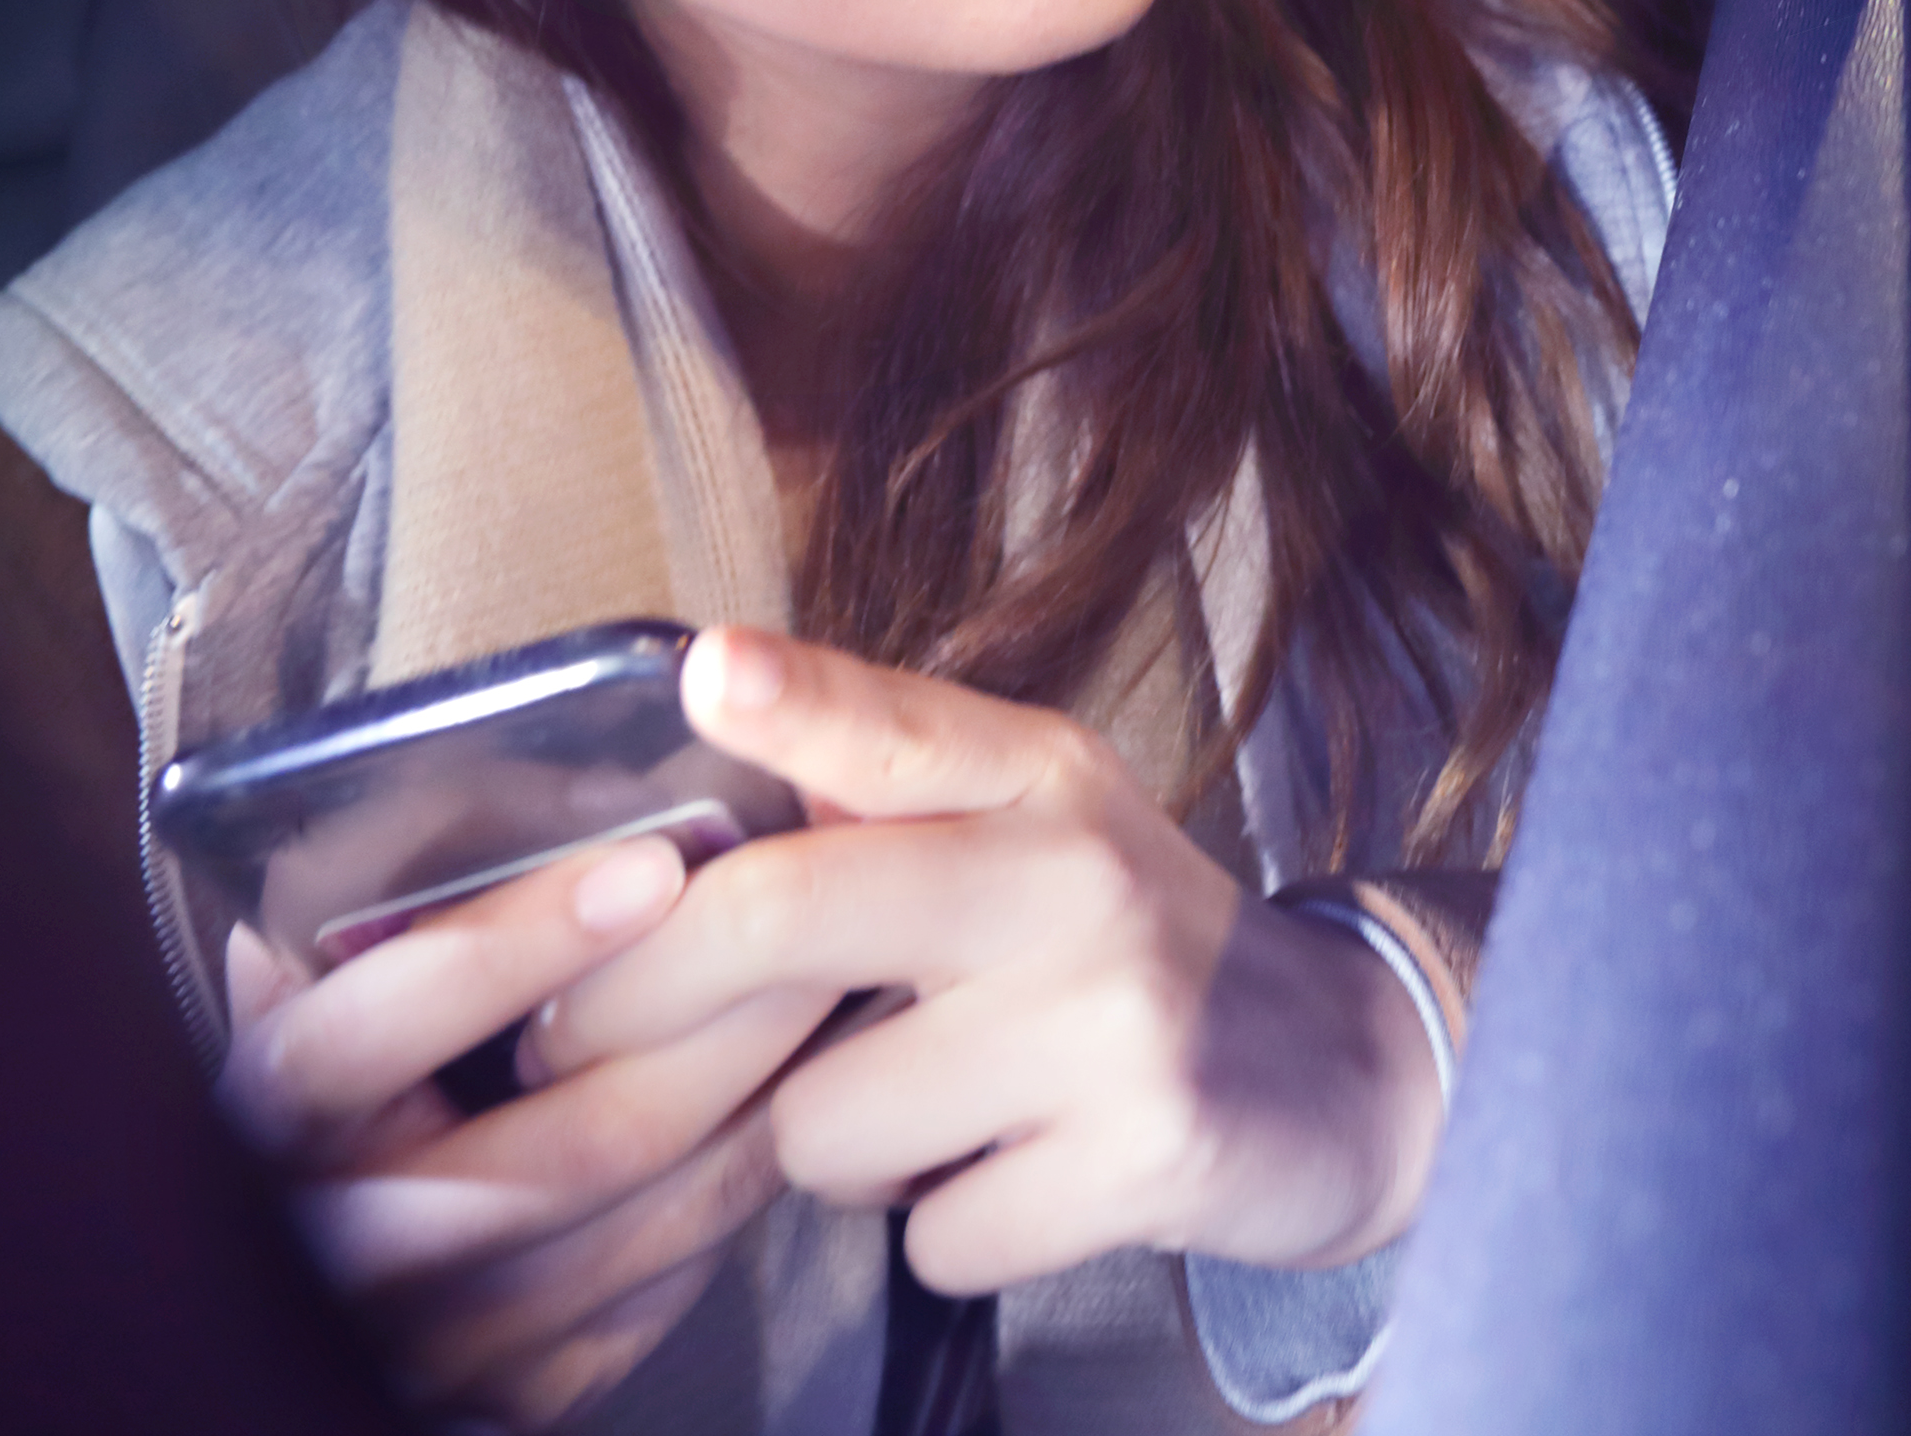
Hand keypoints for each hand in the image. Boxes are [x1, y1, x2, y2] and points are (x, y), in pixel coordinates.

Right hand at [215, 836, 837, 1426]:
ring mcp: (443, 1338)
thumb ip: (344, 939)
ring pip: (654, 1215)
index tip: (650, 866)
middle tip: (821, 913)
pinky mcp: (524, 1388)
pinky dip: (747, 1180)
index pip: (377, 1033)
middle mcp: (350, 1249)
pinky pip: (671, 1278)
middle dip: (725, 1017)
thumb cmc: (315, 1118)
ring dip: (768, 1095)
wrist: (310, 1303)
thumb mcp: (292, 1016)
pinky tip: (798, 1095)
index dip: (517, 945)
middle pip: (580, 1137)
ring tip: (845, 986)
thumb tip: (458, 816)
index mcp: (270, 1127)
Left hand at [537, 627, 1446, 1294]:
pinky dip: (941, 1229)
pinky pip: (928, 1236)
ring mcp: (1114, 1020)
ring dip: (832, 1150)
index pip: (899, 723)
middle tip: (578, 1035)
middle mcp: (1075, 876)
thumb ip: (881, 777)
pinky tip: (1004, 1177)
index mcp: (1038, 776)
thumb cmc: (1120, 944)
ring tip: (916, 1116)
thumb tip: (714, 695)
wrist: (1332, 1072)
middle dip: (639, 998)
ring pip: (823, 1121)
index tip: (713, 672)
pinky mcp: (1143, 1158)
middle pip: (786, 918)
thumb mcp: (1026, 823)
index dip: (798, 698)